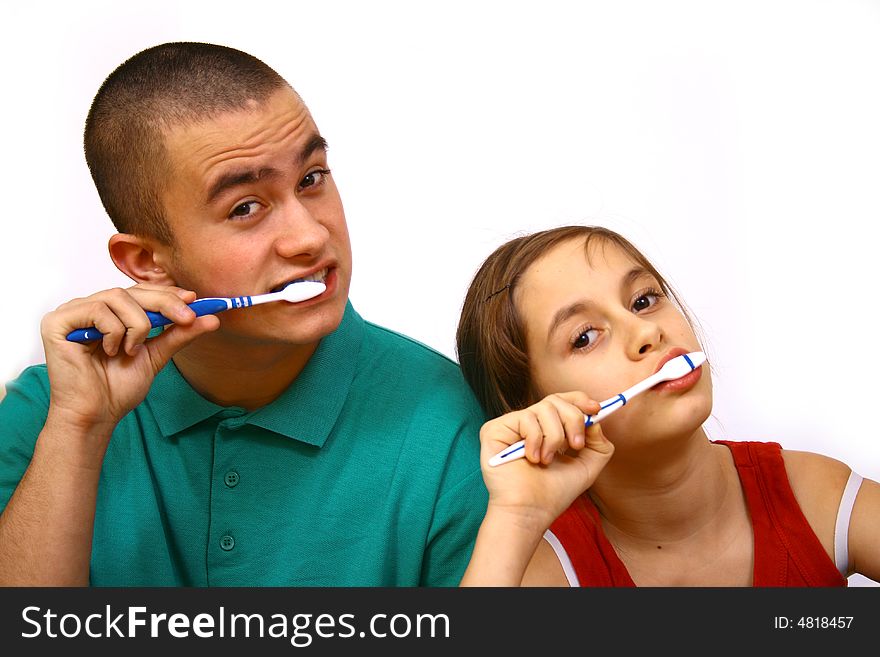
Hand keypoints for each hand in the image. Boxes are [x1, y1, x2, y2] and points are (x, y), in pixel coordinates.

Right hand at [40, 283, 219, 437]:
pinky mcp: (57, 322)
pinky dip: (113, 331)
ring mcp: (72, 313)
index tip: (194, 300)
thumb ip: (178, 335)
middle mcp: (90, 308)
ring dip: (137, 324)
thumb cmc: (118, 388)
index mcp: (110, 314)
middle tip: (187, 317)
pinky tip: (111, 351)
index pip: (140, 292)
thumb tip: (210, 318)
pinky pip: (97, 310)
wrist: (97, 414)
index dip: (167, 293)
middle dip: (165, 303)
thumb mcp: (156, 355)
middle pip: (131, 290)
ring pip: (117, 297)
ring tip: (134, 349)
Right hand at [478, 391, 614, 529]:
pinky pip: (525, 418)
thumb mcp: (587, 468)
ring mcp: (512, 426)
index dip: (580, 400)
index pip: (563, 401)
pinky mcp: (495, 429)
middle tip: (575, 445)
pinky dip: (535, 439)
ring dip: (554, 437)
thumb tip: (595, 421)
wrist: (531, 511)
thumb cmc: (554, 493)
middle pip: (556, 400)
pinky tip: (531, 458)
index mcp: (548, 430)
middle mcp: (529, 424)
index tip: (596, 410)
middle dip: (573, 420)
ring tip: (547, 460)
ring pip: (544, 408)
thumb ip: (599, 444)